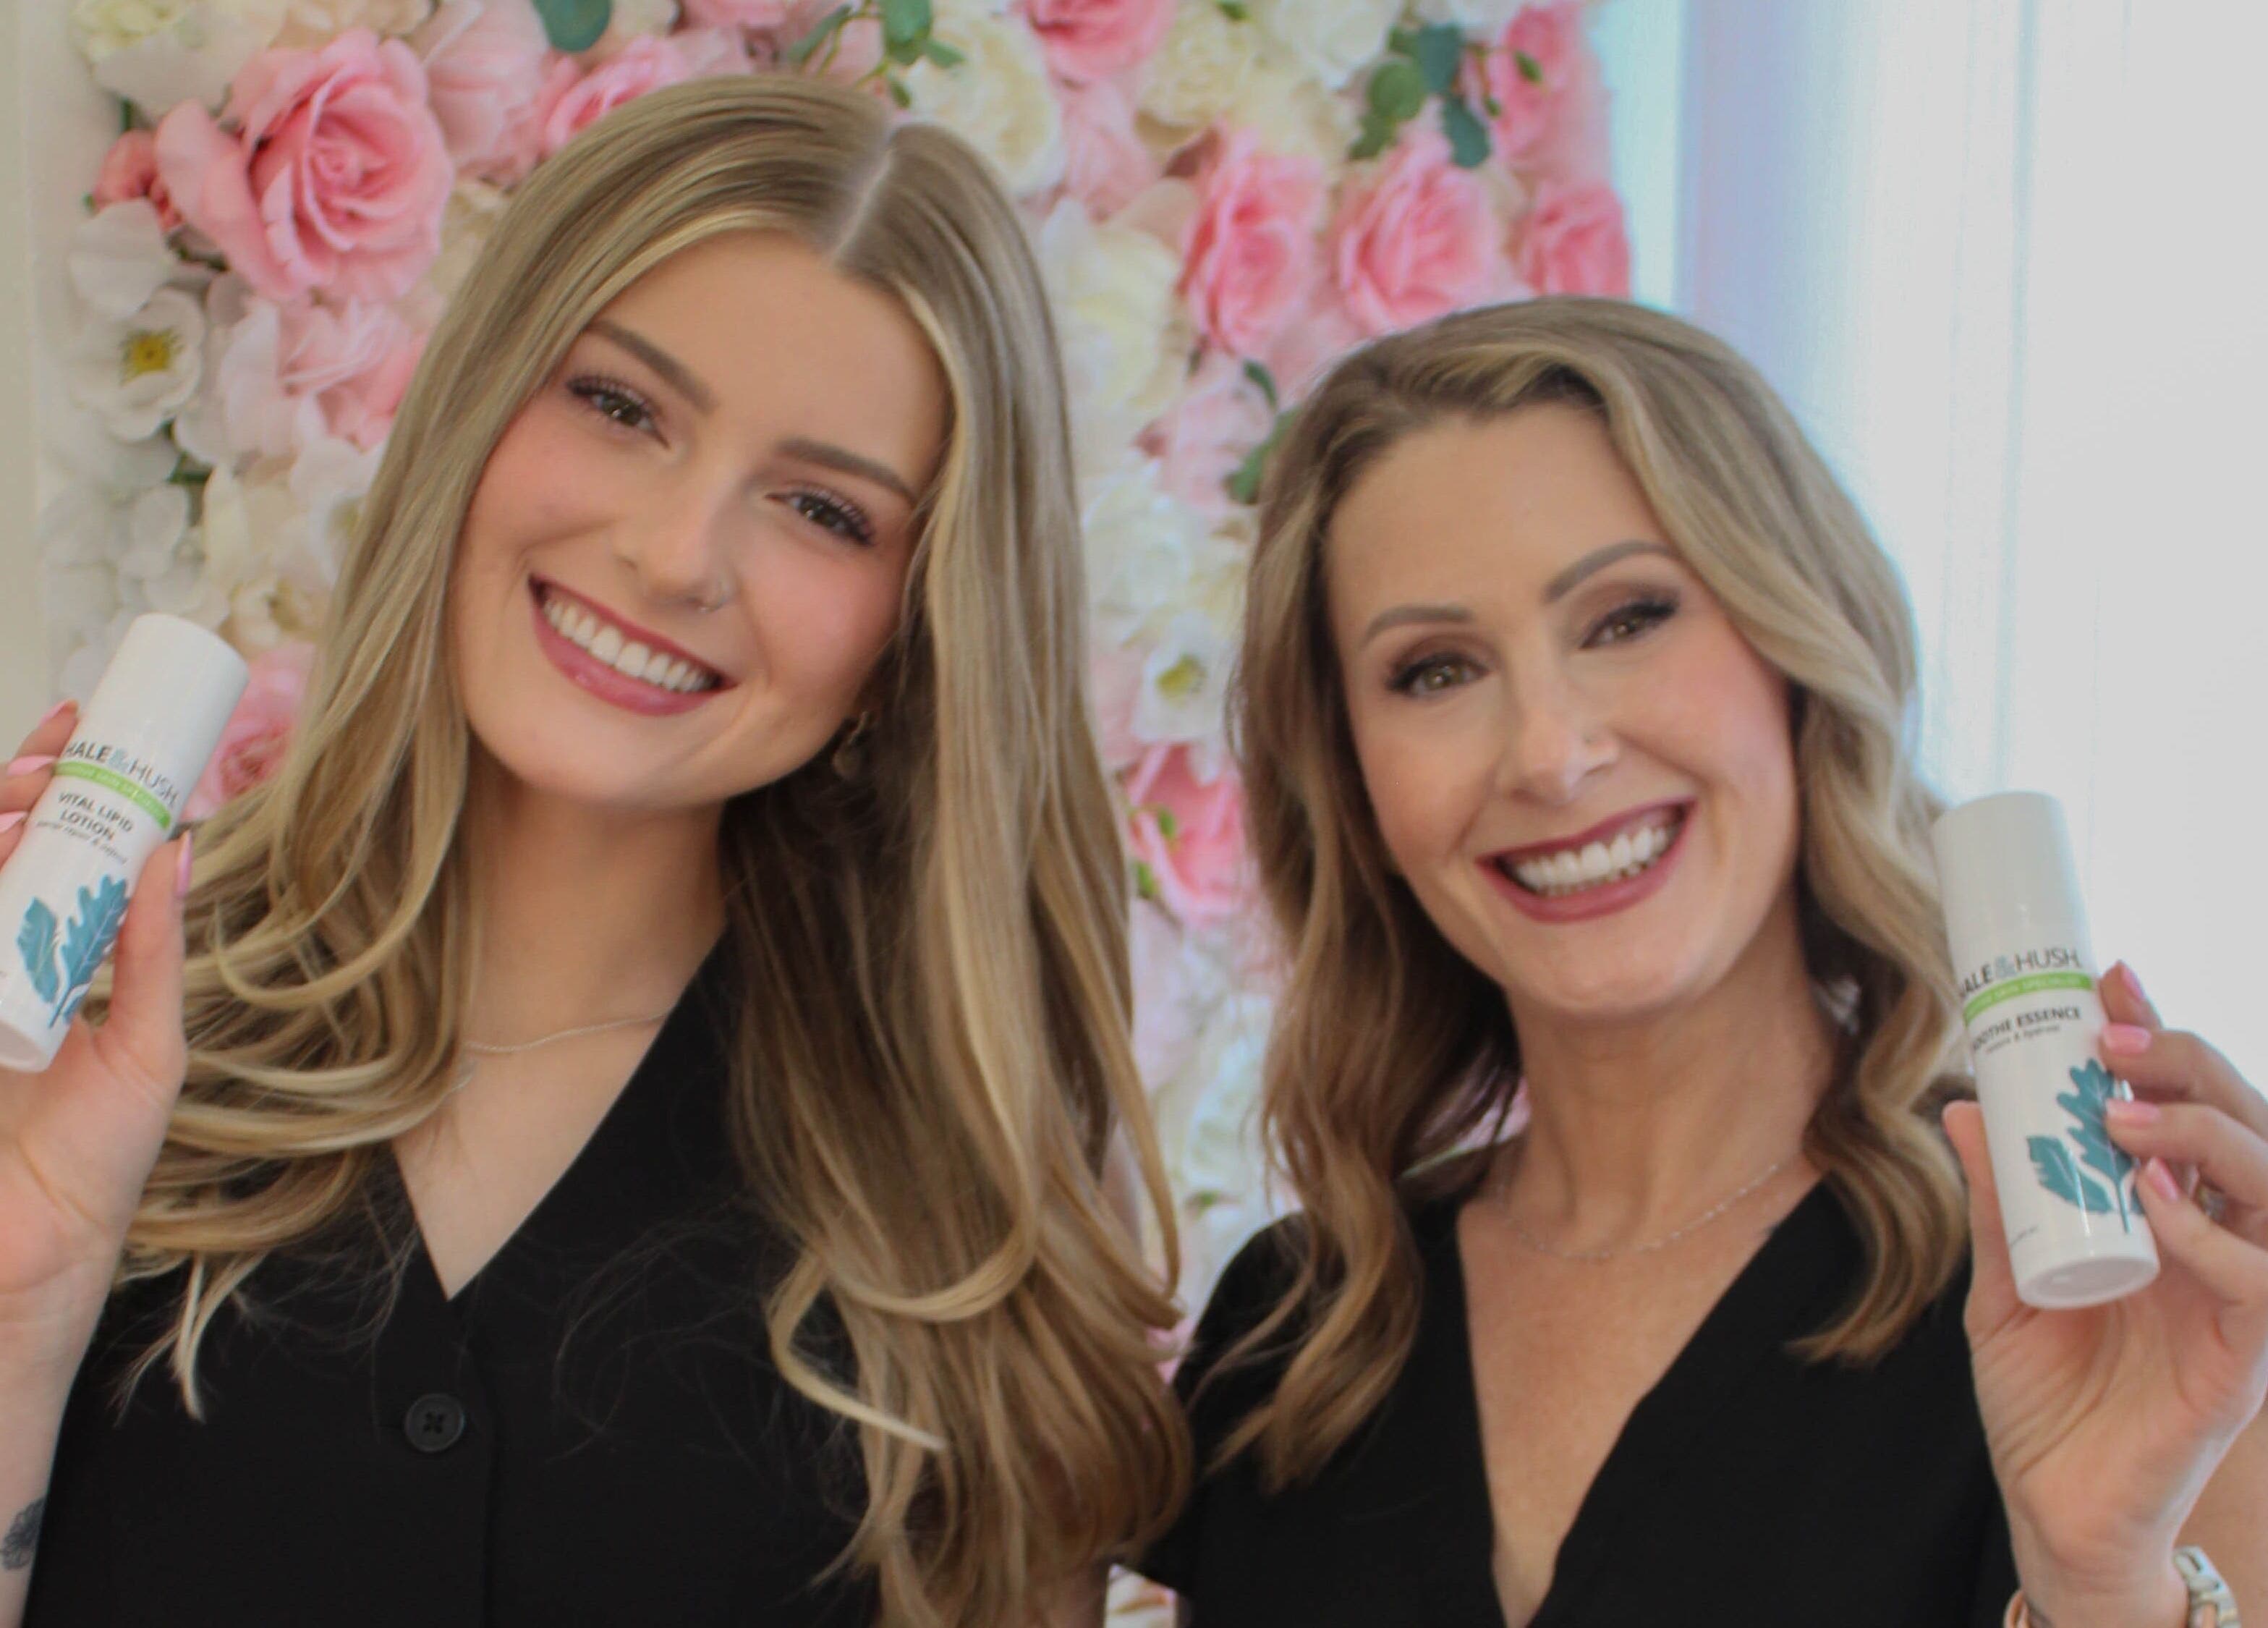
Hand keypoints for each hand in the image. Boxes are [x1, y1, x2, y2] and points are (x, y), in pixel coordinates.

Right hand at [0, 701, 193, 1396]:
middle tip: (45, 769)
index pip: (48, 845)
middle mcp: (2, 954)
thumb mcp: (144, 1043)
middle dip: (13, 789)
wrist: (40, 1248)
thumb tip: (178, 851)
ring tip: (20, 805)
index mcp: (53, 956)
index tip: (79, 727)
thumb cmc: (97, 1159)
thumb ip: (150, 952)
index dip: (53, 780)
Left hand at [1944, 961, 2267, 1627]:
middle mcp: (2218, 1243)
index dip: (2157, 1038)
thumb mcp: (2000, 1285)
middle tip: (2111, 1038)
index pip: (2183, 1107)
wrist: (2054, 1505)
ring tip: (2121, 1114)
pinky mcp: (2247, 1358)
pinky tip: (2154, 1206)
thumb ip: (1997, 1204)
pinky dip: (2212, 1235)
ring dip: (2202, 1135)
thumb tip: (1964, 1107)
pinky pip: (2261, 1283)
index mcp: (2165, 1214)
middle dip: (2184, 1063)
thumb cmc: (2043, 1397)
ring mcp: (2241, 1297)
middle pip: (2242, 1124)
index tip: (2108, 979)